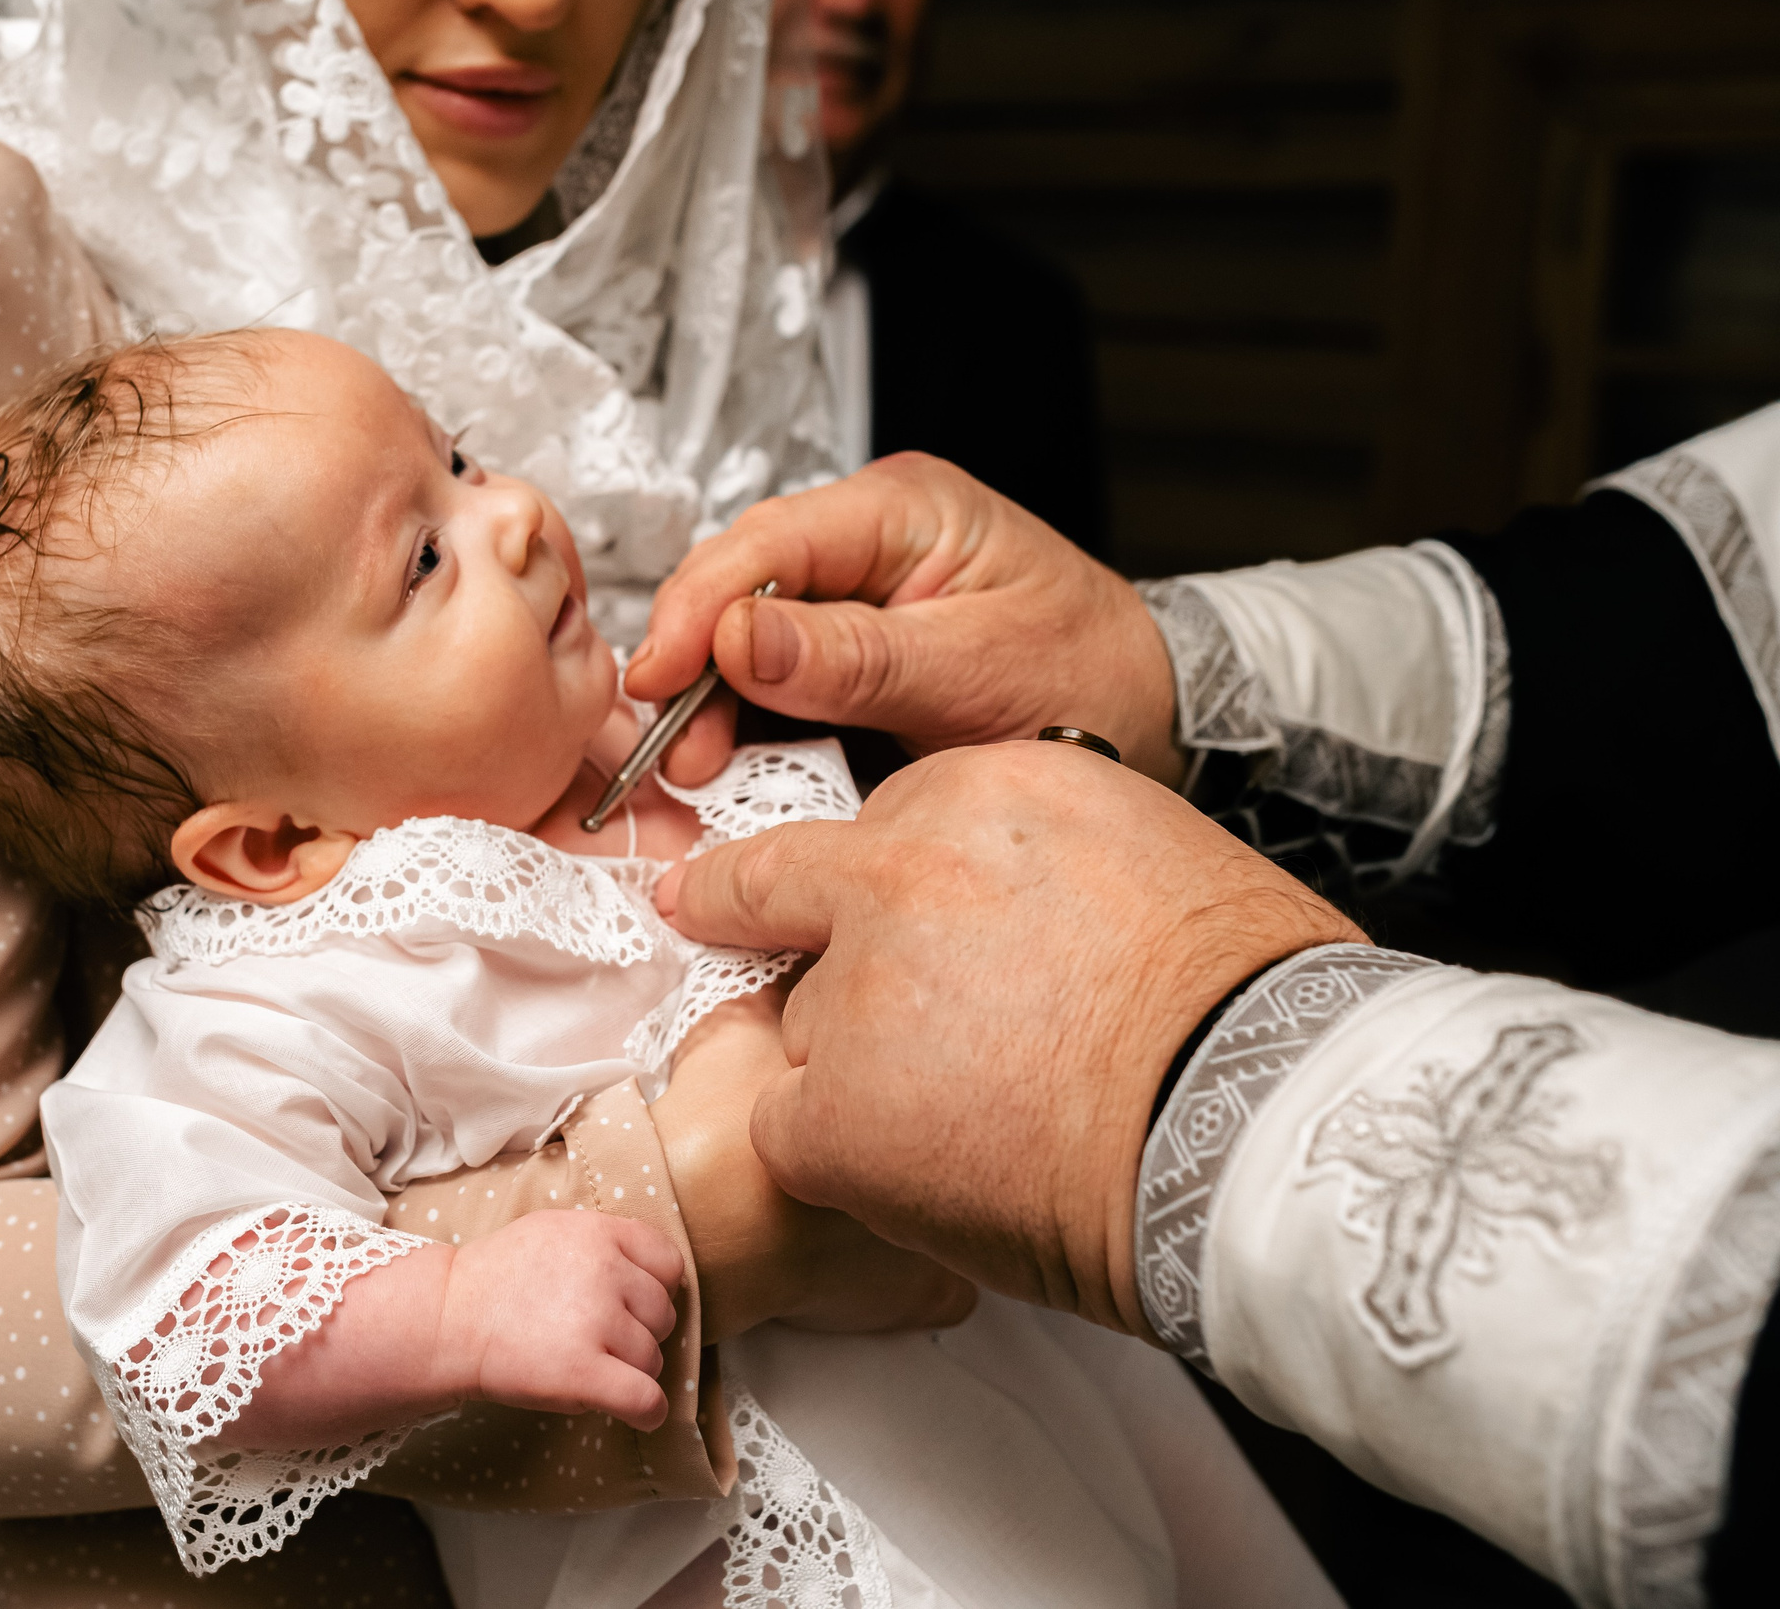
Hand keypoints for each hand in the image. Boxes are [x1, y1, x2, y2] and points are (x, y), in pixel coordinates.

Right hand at [434, 1211, 682, 1429]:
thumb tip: (654, 1276)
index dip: (654, 1288)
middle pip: (663, 1315)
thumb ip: (603, 1245)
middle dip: (638, 1332)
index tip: (630, 1304)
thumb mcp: (553, 1232)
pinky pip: (646, 1400)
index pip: (669, 1263)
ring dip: (630, 1370)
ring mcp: (596, 1322)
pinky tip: (637, 1413)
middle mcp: (605, 1272)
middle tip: (594, 1338)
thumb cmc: (496, 1280)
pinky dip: (648, 1411)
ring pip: (653, 1359)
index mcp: (599, 1233)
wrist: (446, 1318)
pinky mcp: (584, 1373)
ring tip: (586, 1365)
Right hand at [627, 454, 1184, 787]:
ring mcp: (848, 596)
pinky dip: (741, 726)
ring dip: (709, 705)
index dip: (699, 608)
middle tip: (675, 753)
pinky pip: (768, 683)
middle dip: (693, 667)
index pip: (768, 540)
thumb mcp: (977, 668)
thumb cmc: (1088, 674)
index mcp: (904, 507)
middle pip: (737, 587)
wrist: (1145, 717)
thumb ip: (859, 656)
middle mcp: (864, 539)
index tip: (660, 675)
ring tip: (694, 773)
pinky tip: (727, 767)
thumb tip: (742, 639)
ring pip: (739, 640)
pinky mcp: (841, 653)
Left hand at [661, 740, 1362, 1337]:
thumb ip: (1039, 865)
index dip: (874, 883)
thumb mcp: (1154, 858)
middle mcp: (898, 872)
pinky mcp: (830, 1110)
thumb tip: (1011, 907)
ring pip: (804, 1027)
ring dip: (854, 1070)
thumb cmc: (1254, 1016)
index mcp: (985, 793)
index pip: (877, 827)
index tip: (869, 908)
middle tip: (710, 910)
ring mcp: (853, 991)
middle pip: (780, 886)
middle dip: (750, 906)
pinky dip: (843, 1164)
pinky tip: (933, 1178)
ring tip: (967, 1120)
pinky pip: (791, 1133)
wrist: (1261, 1130)